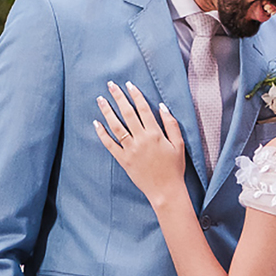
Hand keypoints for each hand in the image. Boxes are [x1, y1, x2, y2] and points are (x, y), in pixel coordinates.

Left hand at [94, 81, 185, 206]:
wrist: (166, 191)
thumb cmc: (174, 168)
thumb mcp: (179, 145)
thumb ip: (171, 124)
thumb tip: (162, 106)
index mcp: (155, 134)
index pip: (143, 109)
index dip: (135, 95)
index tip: (128, 84)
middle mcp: (141, 139)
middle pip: (127, 113)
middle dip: (118, 97)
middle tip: (110, 85)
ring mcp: (131, 150)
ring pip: (116, 126)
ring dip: (107, 111)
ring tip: (100, 99)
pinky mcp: (124, 160)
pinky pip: (110, 144)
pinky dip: (102, 133)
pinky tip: (96, 123)